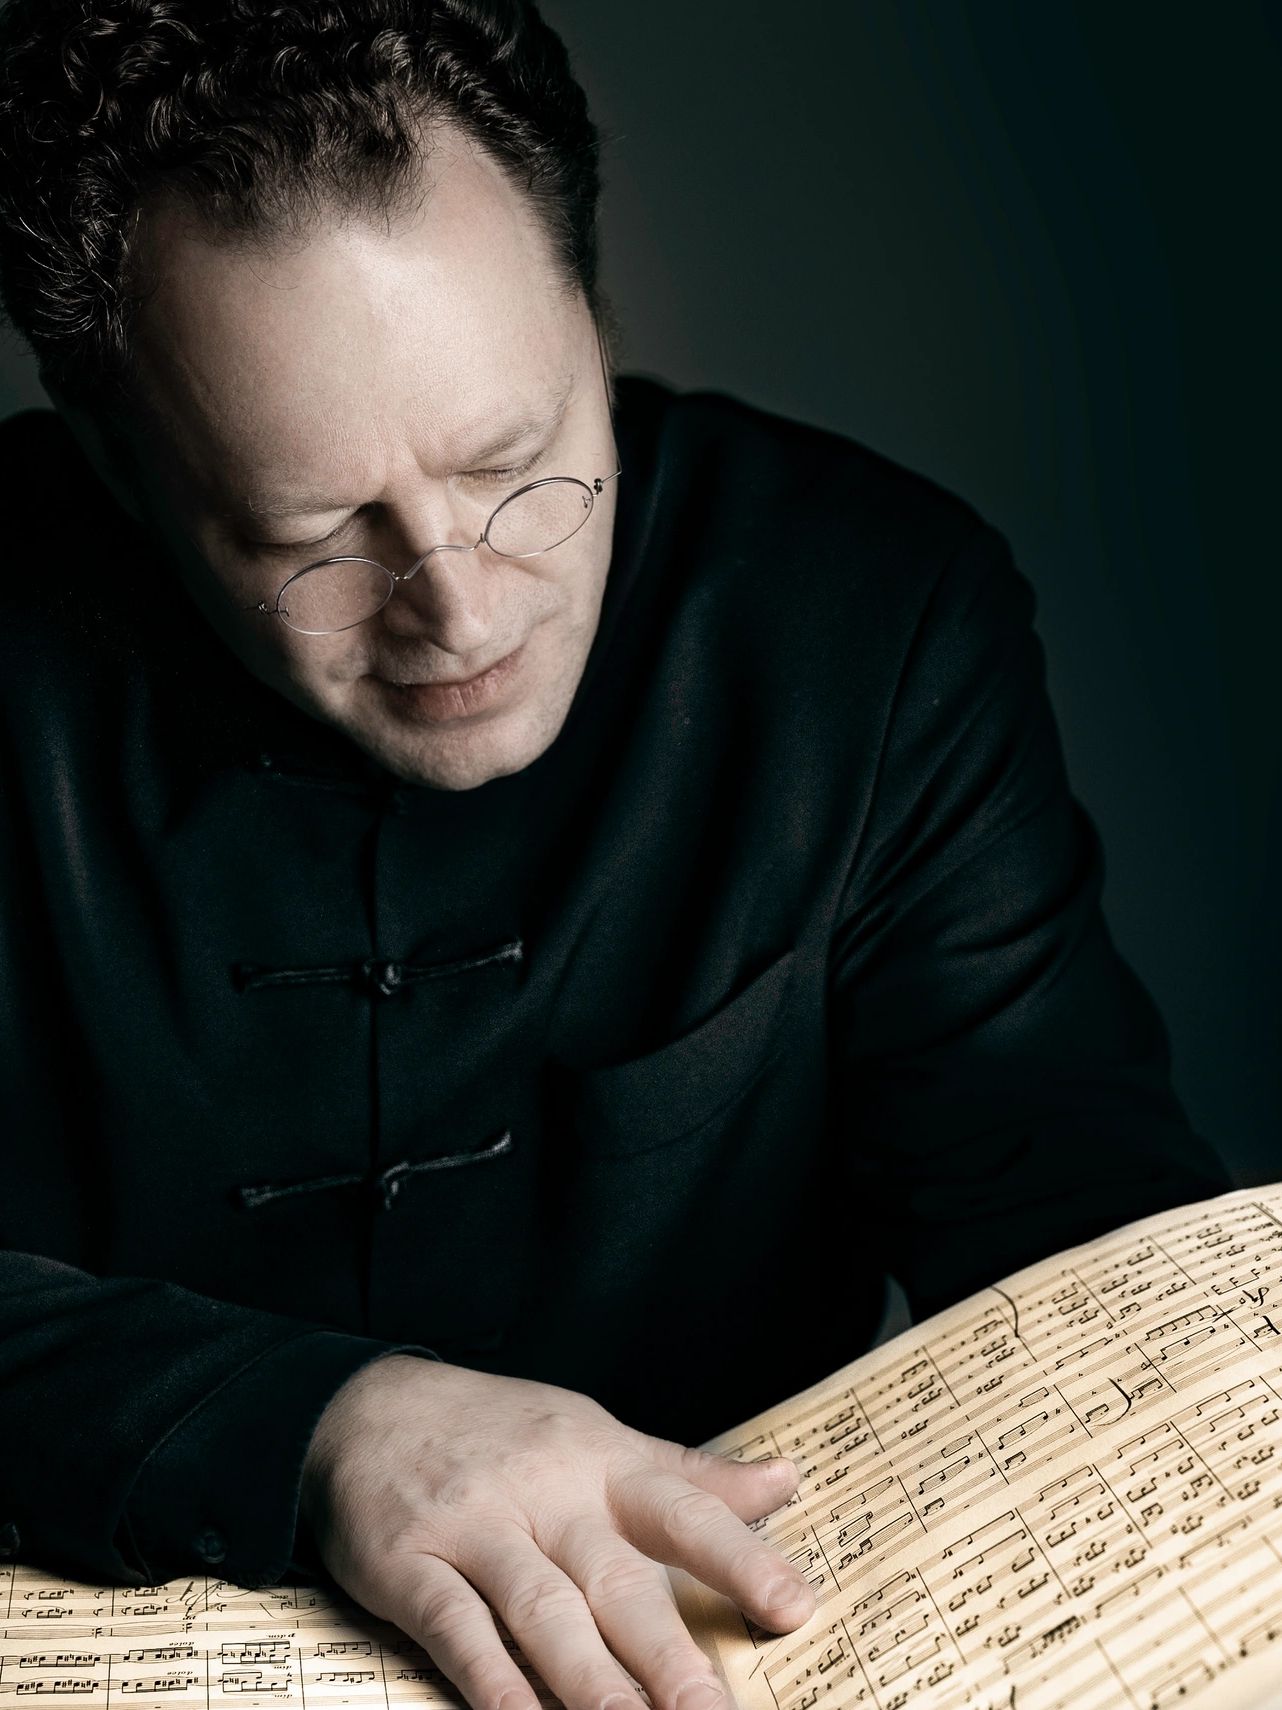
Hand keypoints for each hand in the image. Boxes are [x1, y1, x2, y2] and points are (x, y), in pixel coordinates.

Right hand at [299, 1355, 814, 1709]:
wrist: (366, 1405)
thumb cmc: (502, 1432)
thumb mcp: (599, 1436)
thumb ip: (690, 1474)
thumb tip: (788, 1481)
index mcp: (602, 1463)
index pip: (683, 1509)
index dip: (741, 1557)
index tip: (796, 1605)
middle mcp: (548, 1493)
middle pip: (617, 1580)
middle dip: (670, 1655)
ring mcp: (477, 1526)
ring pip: (543, 1609)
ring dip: (591, 1681)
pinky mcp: (411, 1561)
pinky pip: (455, 1624)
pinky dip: (489, 1677)